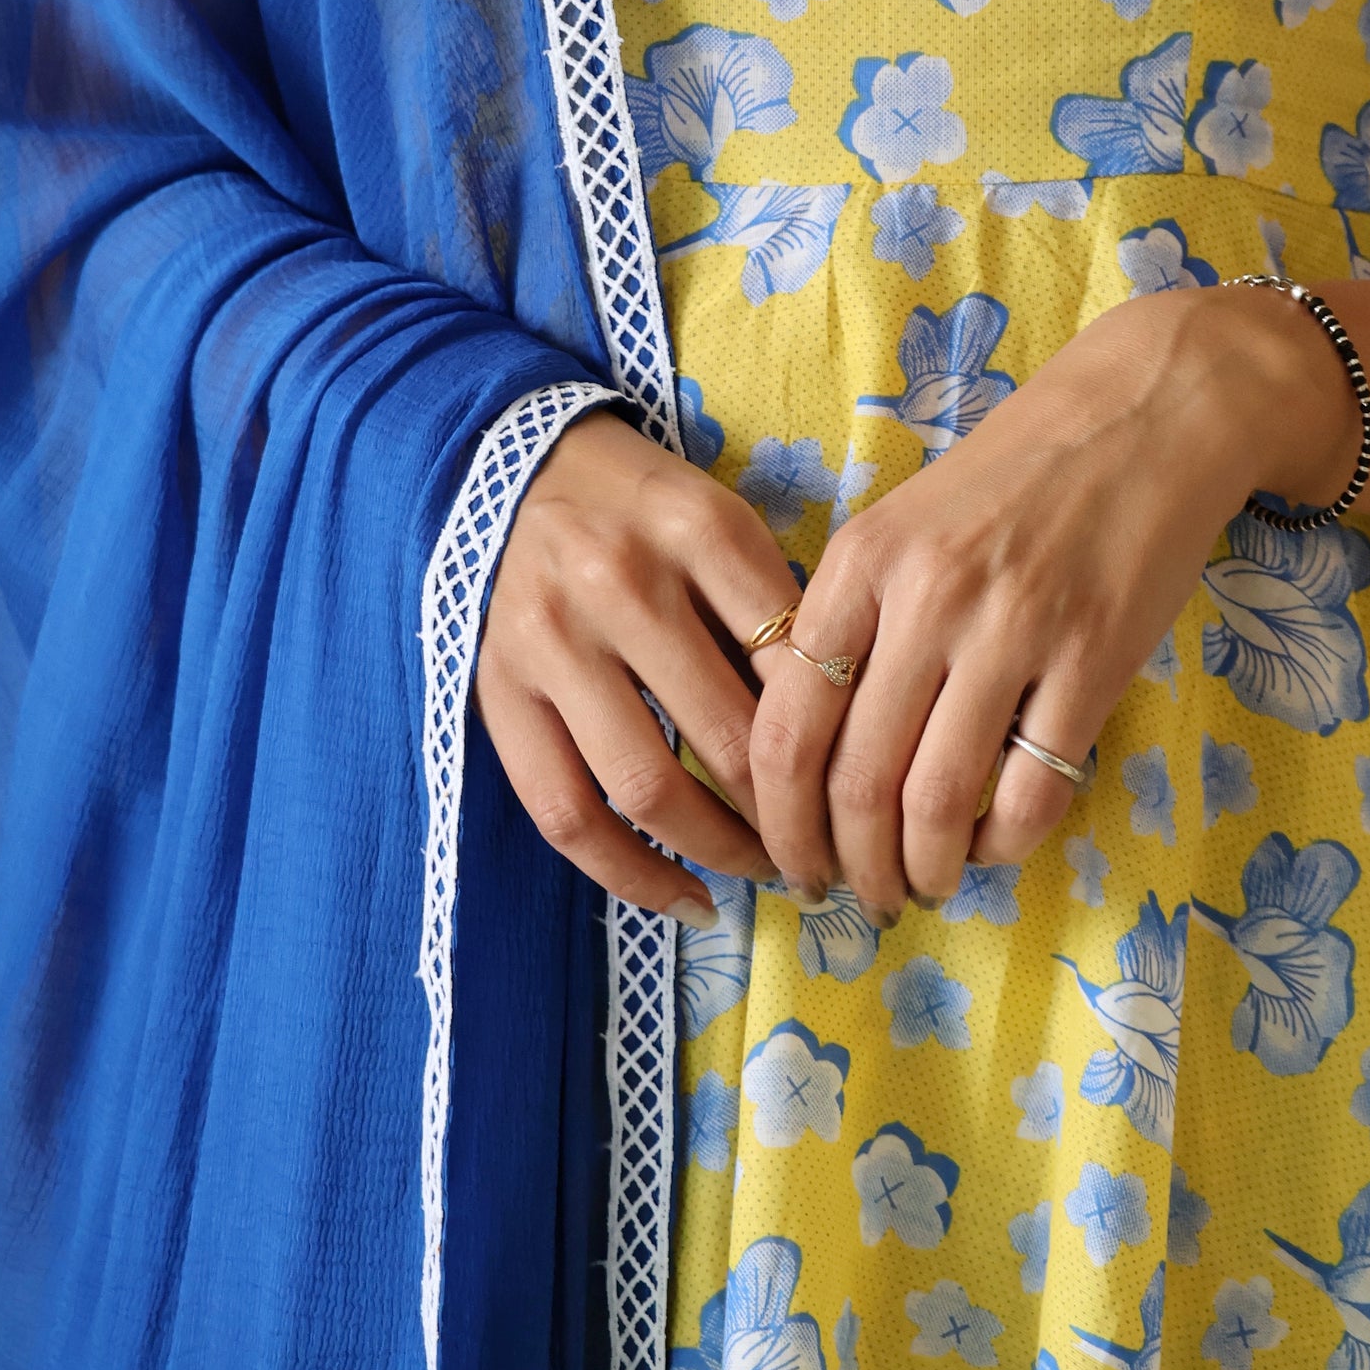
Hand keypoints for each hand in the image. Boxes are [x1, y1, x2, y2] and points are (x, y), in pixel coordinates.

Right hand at [476, 406, 799, 919]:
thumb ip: (778, 608)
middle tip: (833, 852)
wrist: (517, 470)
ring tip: (767, 874)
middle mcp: (620, 584)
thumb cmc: (647, 507)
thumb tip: (850, 729)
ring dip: (721, 851)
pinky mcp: (499, 692)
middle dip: (792, 815)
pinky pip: (565, 812)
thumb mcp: (727, 520)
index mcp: (697, 528)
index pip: (790, 661)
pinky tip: (684, 899)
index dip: (840, 744)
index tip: (869, 793)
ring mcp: (552, 643)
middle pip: (729, 736)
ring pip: (648, 785)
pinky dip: (628, 873)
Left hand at [746, 285, 1356, 913]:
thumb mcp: (903, 522)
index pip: (787, 725)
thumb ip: (853, 620)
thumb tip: (809, 754)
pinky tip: (992, 846)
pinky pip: (1032, 793)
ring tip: (921, 887)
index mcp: (862, 560)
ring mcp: (1015, 629)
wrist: (1146, 414)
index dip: (778, 821)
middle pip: (855, 783)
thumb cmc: (1014, 474)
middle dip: (847, 867)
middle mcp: (927, 596)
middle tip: (858, 897)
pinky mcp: (1095, 661)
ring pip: (937, 803)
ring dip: (921, 871)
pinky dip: (1002, 845)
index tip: (789, 861)